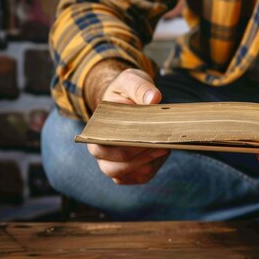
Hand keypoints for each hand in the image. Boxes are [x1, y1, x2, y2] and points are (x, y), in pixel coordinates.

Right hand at [84, 62, 169, 183]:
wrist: (131, 97)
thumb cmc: (128, 90)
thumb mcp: (132, 81)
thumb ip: (141, 87)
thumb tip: (153, 98)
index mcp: (95, 129)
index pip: (100, 148)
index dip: (122, 148)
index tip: (145, 138)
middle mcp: (100, 149)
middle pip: (110, 167)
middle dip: (137, 158)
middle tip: (160, 145)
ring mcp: (113, 160)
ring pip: (121, 176)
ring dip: (144, 166)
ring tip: (163, 149)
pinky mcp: (130, 167)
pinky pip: (137, 177)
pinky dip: (149, 170)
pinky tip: (162, 154)